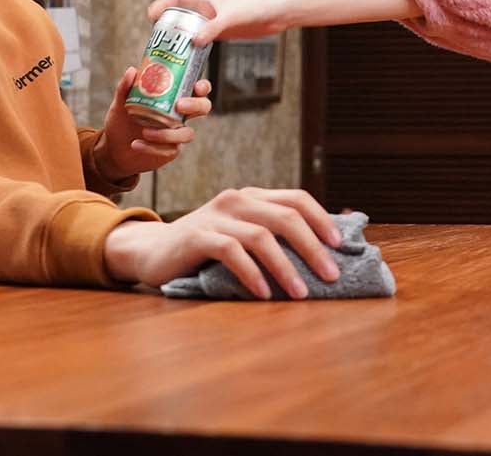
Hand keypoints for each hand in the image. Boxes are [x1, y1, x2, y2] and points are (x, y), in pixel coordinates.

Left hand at [94, 66, 212, 181]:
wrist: (113, 147)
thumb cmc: (122, 121)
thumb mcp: (120, 103)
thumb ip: (125, 87)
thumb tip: (132, 70)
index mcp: (173, 98)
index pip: (197, 89)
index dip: (203, 86)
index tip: (196, 86)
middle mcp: (179, 114)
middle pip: (203, 107)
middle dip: (195, 105)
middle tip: (178, 105)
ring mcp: (177, 133)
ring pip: (187, 133)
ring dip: (168, 133)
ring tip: (145, 132)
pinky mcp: (171, 150)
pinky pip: (169, 149)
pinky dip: (152, 147)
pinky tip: (136, 144)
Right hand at [103, 187, 342, 298]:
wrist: (151, 251)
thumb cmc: (205, 249)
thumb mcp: (241, 236)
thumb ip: (271, 238)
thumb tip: (322, 258)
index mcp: (252, 196)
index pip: (297, 199)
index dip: (321, 220)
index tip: (339, 247)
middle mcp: (237, 199)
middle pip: (286, 217)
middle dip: (313, 247)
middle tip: (331, 275)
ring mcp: (216, 215)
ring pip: (261, 236)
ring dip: (286, 267)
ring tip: (301, 293)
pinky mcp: (197, 235)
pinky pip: (231, 252)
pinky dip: (252, 273)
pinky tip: (263, 294)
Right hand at [149, 0, 289, 44]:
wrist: (275, 14)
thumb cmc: (254, 8)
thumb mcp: (230, 18)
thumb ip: (213, 28)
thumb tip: (194, 42)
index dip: (162, 4)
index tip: (150, 16)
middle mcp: (207, 9)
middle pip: (180, 15)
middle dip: (166, 26)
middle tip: (155, 41)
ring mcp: (214, 21)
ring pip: (190, 29)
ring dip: (179, 39)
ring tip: (166, 54)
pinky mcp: (222, 32)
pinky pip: (202, 39)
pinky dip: (193, 47)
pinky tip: (188, 60)